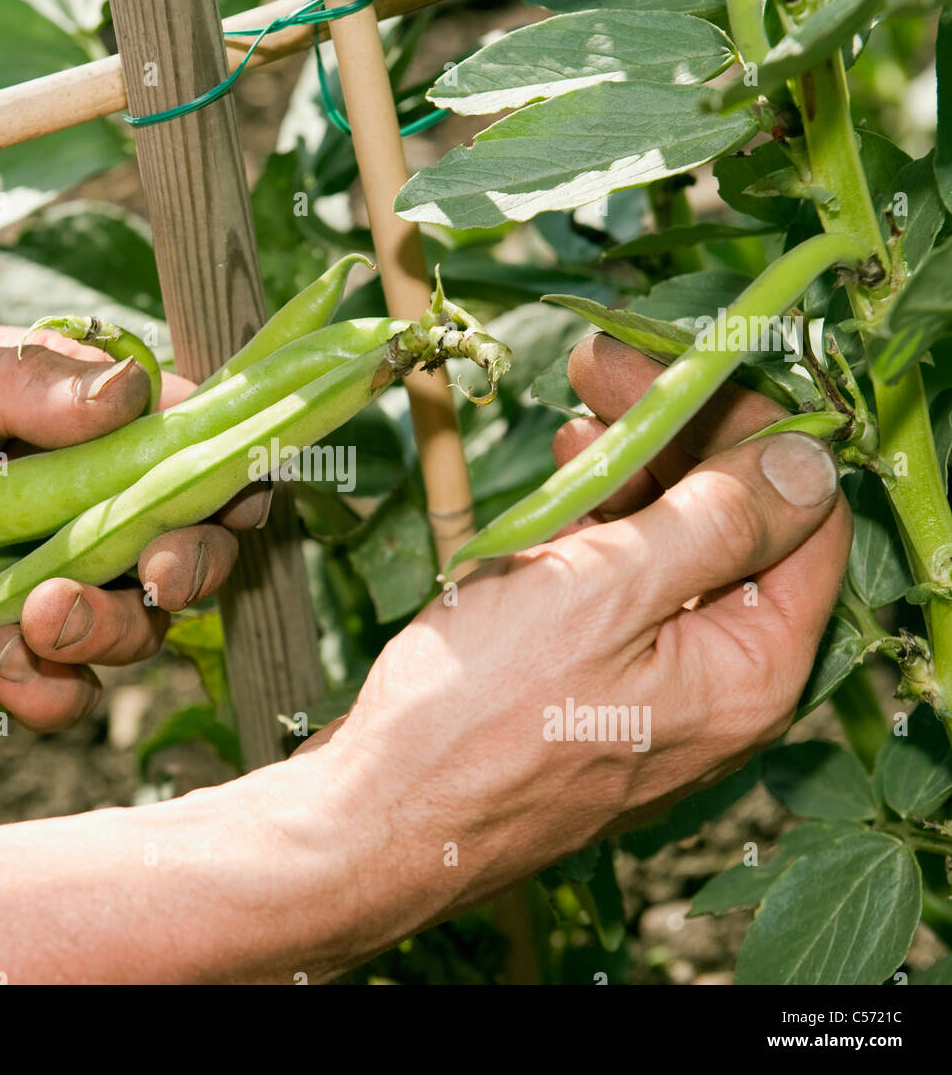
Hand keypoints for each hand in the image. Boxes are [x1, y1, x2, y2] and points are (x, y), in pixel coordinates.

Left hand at [0, 320, 266, 730]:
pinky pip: (59, 693)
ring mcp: (40, 585)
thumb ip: (20, 382)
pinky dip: (47, 690)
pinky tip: (0, 664)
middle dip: (188, 567)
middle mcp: (78, 508)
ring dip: (109, 632)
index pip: (191, 443)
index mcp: (77, 425)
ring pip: (135, 629)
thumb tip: (131, 394)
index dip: (230, 469)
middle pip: (187, 548)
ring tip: (39, 617)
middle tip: (152, 573)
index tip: (232, 493)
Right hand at [310, 334, 851, 918]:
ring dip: (629, 475)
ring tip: (574, 423)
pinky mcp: (595, 687)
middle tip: (596, 368)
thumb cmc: (477, 715)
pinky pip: (619, 593)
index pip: (797, 513)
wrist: (376, 817)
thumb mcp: (603, 593)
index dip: (739, 422)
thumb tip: (806, 454)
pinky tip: (560, 493)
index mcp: (748, 669)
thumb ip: (718, 520)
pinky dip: (595, 533)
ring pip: (670, 552)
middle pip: (732, 525)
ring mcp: (654, 688)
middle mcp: (718, 684)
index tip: (663, 363)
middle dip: (672, 435)